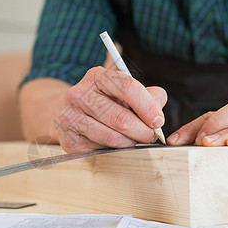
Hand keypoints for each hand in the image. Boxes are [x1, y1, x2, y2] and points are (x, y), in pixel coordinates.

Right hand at [52, 66, 166, 152]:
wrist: (69, 114)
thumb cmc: (105, 102)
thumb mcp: (126, 92)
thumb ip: (149, 97)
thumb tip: (158, 116)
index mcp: (97, 76)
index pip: (128, 88)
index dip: (148, 107)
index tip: (158, 121)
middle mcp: (79, 94)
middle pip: (121, 117)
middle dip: (142, 131)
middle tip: (150, 136)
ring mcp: (70, 116)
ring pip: (111, 137)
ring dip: (129, 142)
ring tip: (134, 140)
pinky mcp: (68, 139)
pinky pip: (100, 150)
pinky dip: (113, 150)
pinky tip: (115, 144)